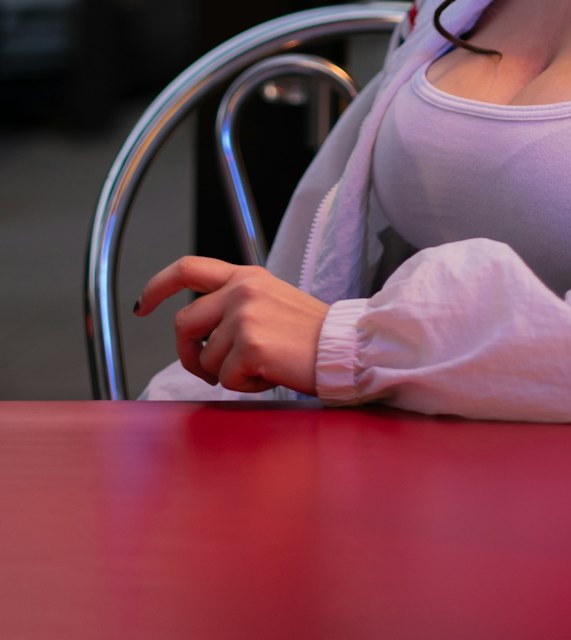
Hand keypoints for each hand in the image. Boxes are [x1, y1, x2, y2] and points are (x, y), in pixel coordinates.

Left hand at [134, 256, 329, 394]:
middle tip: (210, 371)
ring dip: (226, 373)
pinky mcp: (250, 346)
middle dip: (188, 353)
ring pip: (205, 357)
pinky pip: (225, 379)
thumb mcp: (270, 300)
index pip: (187, 268)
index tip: (142, 307)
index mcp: (245, 276)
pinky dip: (244, 386)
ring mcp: (245, 317)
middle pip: (184, 323)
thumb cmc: (307, 333)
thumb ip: (233, 304)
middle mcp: (241, 290)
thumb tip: (198, 331)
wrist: (343, 347)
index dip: (158, 286)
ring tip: (261, 366)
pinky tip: (270, 374)